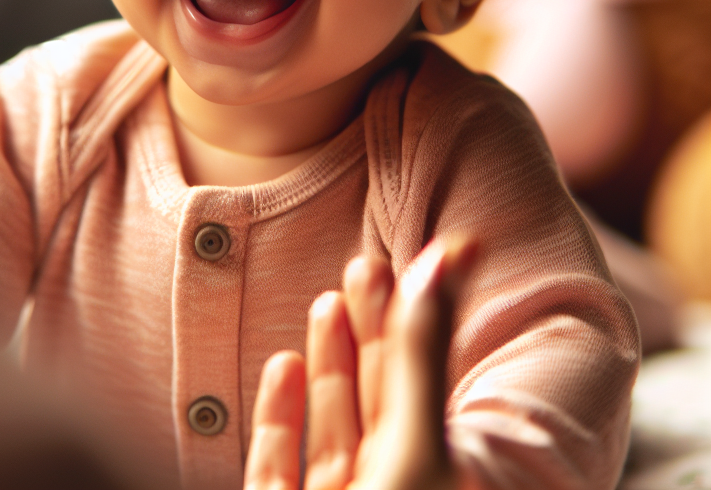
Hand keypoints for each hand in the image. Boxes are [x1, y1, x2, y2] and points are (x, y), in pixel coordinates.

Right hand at [244, 239, 475, 489]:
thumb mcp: (414, 449)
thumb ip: (419, 358)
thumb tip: (449, 259)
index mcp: (433, 478)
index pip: (423, 385)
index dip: (415, 319)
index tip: (421, 261)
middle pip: (379, 401)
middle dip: (372, 330)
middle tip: (367, 267)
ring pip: (332, 429)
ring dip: (330, 363)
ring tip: (328, 303)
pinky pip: (279, 465)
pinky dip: (280, 414)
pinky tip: (284, 364)